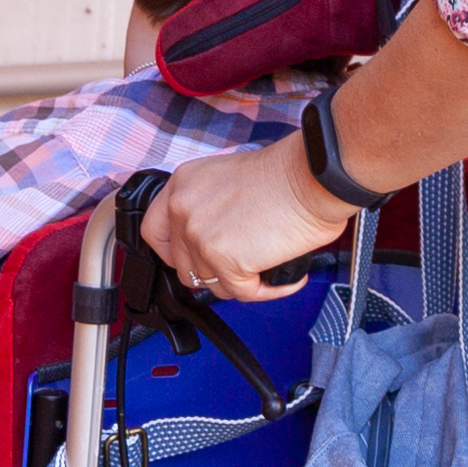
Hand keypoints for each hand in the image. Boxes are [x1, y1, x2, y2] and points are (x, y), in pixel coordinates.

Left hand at [140, 137, 348, 296]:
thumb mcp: (227, 178)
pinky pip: (243, 293)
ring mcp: (201, 238)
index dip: (175, 252)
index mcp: (182, 185)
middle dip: (214, 272)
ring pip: (213, 284)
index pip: (155, 232)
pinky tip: (287, 279)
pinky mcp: (227, 262)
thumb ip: (209, 208)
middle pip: (184, 266)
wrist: (312, 177)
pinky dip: (268, 291)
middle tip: (241, 267)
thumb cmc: (286, 173)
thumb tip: (216, 239)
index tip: (194, 258)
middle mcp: (183, 210)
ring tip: (269, 269)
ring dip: (242, 282)